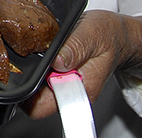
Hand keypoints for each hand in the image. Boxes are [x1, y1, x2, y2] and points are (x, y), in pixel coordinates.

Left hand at [23, 10, 141, 119]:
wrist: (117, 35)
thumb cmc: (108, 35)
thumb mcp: (93, 34)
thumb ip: (76, 48)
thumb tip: (58, 61)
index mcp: (79, 89)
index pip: (42, 107)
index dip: (28, 94)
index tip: (24, 70)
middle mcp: (69, 91)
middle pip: (34, 97)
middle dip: (28, 76)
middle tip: (28, 51)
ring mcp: (63, 84)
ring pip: (35, 86)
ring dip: (32, 68)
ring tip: (35, 47)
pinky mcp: (58, 75)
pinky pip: (40, 75)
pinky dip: (37, 63)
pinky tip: (40, 48)